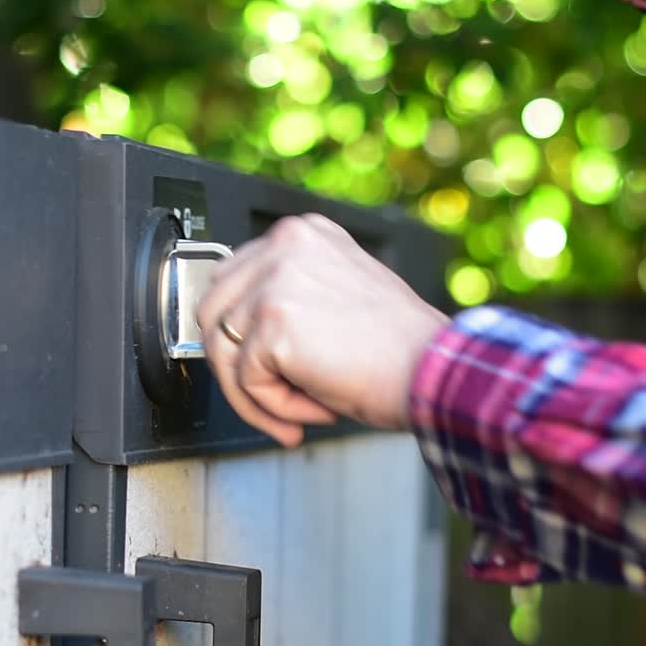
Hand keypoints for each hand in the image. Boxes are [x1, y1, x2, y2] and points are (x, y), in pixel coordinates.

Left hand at [195, 214, 448, 446]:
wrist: (432, 370)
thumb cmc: (397, 347)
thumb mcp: (335, 296)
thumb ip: (288, 297)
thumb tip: (237, 332)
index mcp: (300, 234)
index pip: (231, 282)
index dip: (241, 336)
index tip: (263, 368)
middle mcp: (284, 245)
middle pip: (213, 313)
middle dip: (236, 366)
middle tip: (271, 398)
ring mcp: (275, 281)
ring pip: (223, 351)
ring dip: (258, 394)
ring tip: (302, 410)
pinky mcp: (274, 322)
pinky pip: (246, 381)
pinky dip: (275, 407)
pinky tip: (318, 407)